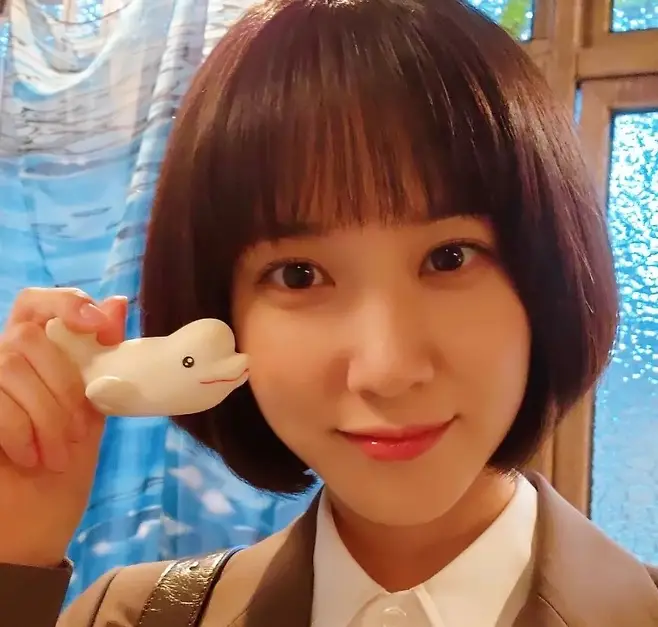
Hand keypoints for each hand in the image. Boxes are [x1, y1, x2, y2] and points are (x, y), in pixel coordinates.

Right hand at [0, 288, 126, 566]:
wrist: (36, 524)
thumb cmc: (66, 465)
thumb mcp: (93, 409)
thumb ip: (101, 361)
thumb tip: (119, 302)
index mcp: (33, 358)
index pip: (35, 302)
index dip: (64, 302)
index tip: (99, 325)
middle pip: (25, 338)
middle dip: (62, 384)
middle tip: (79, 429)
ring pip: (10, 366)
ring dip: (46, 414)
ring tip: (60, 453)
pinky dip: (19, 431)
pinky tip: (31, 458)